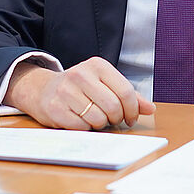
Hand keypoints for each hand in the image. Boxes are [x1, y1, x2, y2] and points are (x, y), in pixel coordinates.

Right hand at [5, 57, 154, 129]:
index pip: (125, 92)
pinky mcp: (55, 108)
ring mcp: (65, 91)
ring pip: (98, 118)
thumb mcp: (104, 84)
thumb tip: (150, 109)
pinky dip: (84, 128)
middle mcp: (80, 74)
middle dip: (116, 119)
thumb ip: (128, 96)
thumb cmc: (79, 88)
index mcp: (97, 65)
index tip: (130, 118)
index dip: (132, 110)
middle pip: (113, 107)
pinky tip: (80, 120)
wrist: (42, 90)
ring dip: (100, 124)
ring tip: (93, 117)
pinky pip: (81, 127)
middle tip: (111, 120)